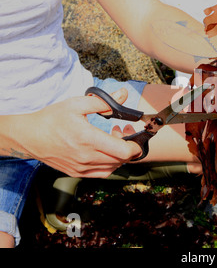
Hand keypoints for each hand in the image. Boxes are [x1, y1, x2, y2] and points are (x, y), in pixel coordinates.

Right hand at [15, 89, 140, 177]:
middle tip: (122, 133)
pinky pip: (101, 173)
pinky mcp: (77, 173)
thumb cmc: (52, 118)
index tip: (136, 136)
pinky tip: (105, 151)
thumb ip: (104, 101)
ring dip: (119, 156)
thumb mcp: (77, 104)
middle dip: (129, 148)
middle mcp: (86, 157)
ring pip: (113, 168)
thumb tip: (123, 94)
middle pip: (121, 160)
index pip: (124, 151)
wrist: (29, 136)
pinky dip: (109, 164)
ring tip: (112, 141)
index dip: (136, 146)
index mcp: (88, 139)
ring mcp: (81, 168)